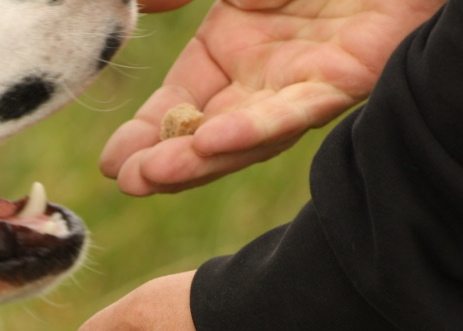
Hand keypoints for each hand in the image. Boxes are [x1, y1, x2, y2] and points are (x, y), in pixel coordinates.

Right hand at [104, 0, 445, 194]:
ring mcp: (308, 78)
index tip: (110, 165)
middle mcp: (268, 73)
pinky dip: (258, 127)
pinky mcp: (353, 72)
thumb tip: (135, 6)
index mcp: (234, 44)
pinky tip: (214, 141)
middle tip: (128, 182)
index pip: (179, 105)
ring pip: (252, 135)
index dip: (144, 136)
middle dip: (168, 162)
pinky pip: (299, 109)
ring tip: (156, 176)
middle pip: (210, 133)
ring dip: (203, 160)